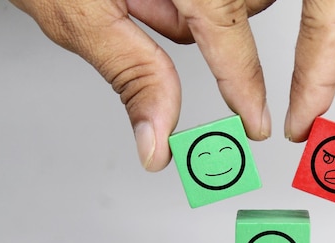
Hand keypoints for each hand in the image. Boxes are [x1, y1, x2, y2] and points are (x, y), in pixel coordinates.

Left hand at [10, 0, 274, 170]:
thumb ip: (132, 75)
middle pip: (238, 12)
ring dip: (195, 12)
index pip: (227, 36)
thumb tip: (157, 137)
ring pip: (229, 1)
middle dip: (205, 30)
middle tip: (146, 13)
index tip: (254, 124)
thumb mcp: (80, 15)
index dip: (245, 86)